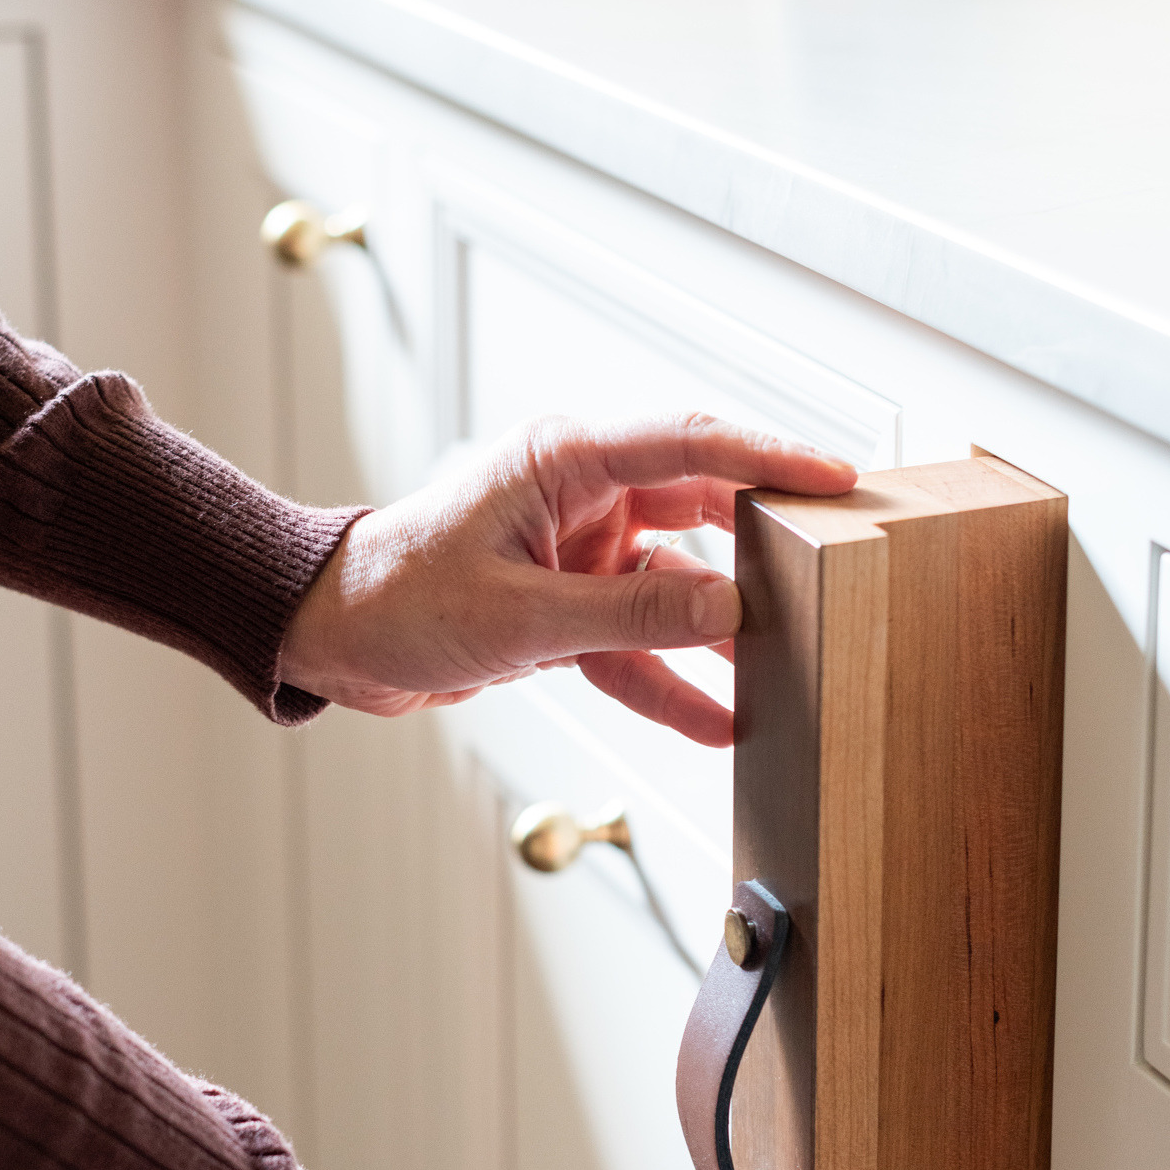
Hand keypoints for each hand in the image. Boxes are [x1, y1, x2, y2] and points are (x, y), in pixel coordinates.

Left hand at [279, 414, 856, 745]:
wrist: (333, 640)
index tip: (837, 479)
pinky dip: (672, 682)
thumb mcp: (521, 618)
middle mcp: (582, 497)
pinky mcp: (572, 606)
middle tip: (835, 568)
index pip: (690, 447)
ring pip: (678, 585)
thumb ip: (631, 615)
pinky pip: (640, 643)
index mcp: (564, 462)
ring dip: (723, 631)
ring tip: (789, 667)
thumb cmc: (398, 601)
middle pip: (700, 510)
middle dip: (764, 546)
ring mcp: (581, 553)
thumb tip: (730, 613)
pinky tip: (719, 723)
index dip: (770, 460)